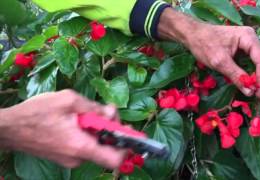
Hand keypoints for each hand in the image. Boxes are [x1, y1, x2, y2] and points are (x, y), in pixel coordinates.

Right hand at [0, 90, 125, 168]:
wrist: (8, 129)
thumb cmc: (36, 113)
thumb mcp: (68, 100)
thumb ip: (94, 107)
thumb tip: (111, 113)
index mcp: (81, 146)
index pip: (115, 159)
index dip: (127, 146)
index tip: (130, 132)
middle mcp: (78, 157)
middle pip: (107, 147)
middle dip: (110, 128)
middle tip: (104, 110)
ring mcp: (70, 159)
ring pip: (95, 144)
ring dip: (97, 129)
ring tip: (85, 113)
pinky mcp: (64, 156)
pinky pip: (84, 145)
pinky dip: (86, 133)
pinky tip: (76, 120)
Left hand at [158, 8, 259, 98]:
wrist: (194, 35)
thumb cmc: (204, 45)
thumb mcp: (219, 62)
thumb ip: (236, 75)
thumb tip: (250, 91)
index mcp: (248, 37)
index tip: (259, 95)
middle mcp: (253, 38)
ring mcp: (251, 43)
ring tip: (259, 91)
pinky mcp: (246, 48)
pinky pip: (259, 60)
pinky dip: (259, 72)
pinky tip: (254, 83)